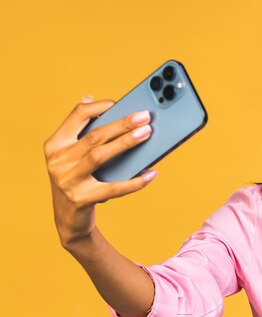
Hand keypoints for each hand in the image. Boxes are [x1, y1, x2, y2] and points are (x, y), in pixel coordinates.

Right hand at [44, 95, 156, 246]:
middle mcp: (58, 161)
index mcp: (55, 144)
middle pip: (95, 136)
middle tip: (145, 116)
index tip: (121, 103)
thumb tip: (90, 98)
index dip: (100, 106)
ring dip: (126, 143)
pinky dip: (135, 182)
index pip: (77, 116)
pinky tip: (151, 173)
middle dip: (123, 123)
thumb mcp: (72, 155)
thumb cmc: (76, 179)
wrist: (68, 218)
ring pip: (101, 155)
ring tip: (147, 133)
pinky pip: (114, 188)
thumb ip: (80, 129)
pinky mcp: (81, 199)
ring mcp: (68, 180)